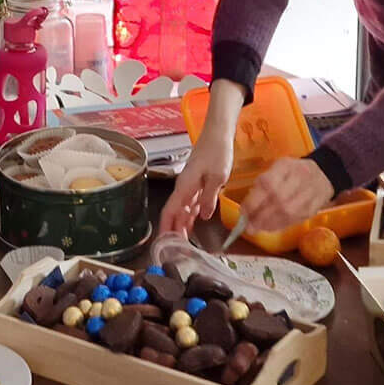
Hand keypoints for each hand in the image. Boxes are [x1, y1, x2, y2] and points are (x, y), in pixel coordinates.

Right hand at [158, 110, 236, 237]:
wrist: (218, 134)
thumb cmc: (217, 152)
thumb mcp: (217, 176)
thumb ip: (208, 197)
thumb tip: (202, 216)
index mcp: (184, 186)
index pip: (170, 211)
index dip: (166, 228)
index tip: (165, 244)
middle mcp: (183, 188)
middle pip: (173, 213)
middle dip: (173, 231)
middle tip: (176, 249)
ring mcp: (189, 186)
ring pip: (181, 209)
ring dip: (181, 225)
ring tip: (183, 242)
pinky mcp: (197, 183)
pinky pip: (190, 203)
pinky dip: (190, 215)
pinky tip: (192, 224)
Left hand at [238, 158, 334, 234]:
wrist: (324, 174)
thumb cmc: (293, 172)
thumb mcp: (278, 169)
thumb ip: (263, 185)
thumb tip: (246, 208)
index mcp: (286, 165)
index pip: (268, 184)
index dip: (254, 201)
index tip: (243, 212)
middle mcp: (300, 178)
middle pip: (278, 200)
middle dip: (260, 216)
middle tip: (247, 226)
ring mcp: (310, 193)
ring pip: (288, 212)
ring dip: (269, 223)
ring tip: (256, 228)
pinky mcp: (314, 207)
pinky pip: (296, 219)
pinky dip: (280, 226)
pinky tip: (269, 228)